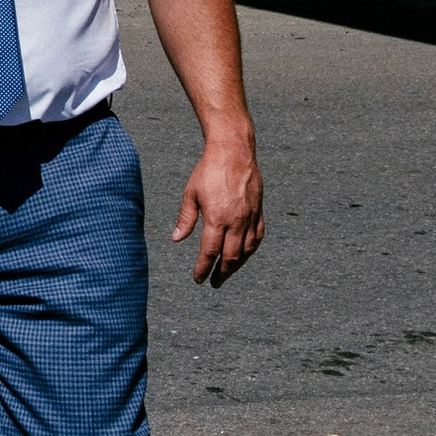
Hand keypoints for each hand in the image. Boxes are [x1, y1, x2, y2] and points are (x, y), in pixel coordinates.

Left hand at [174, 119, 263, 284]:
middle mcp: (236, 221)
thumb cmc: (208, 170)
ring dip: (236, 265)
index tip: (198, 279)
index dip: (203, 268)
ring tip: (227, 272)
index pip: (210, 252)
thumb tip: (176, 239)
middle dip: (221, 273)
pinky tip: (244, 255)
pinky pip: (257, 237)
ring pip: (246, 251)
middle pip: (230, 257)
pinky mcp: (259, 211)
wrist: (234, 151)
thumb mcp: (190, 193)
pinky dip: (251, 250)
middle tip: (214, 283)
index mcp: (217, 218)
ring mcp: (250, 217)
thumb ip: (185, 219)